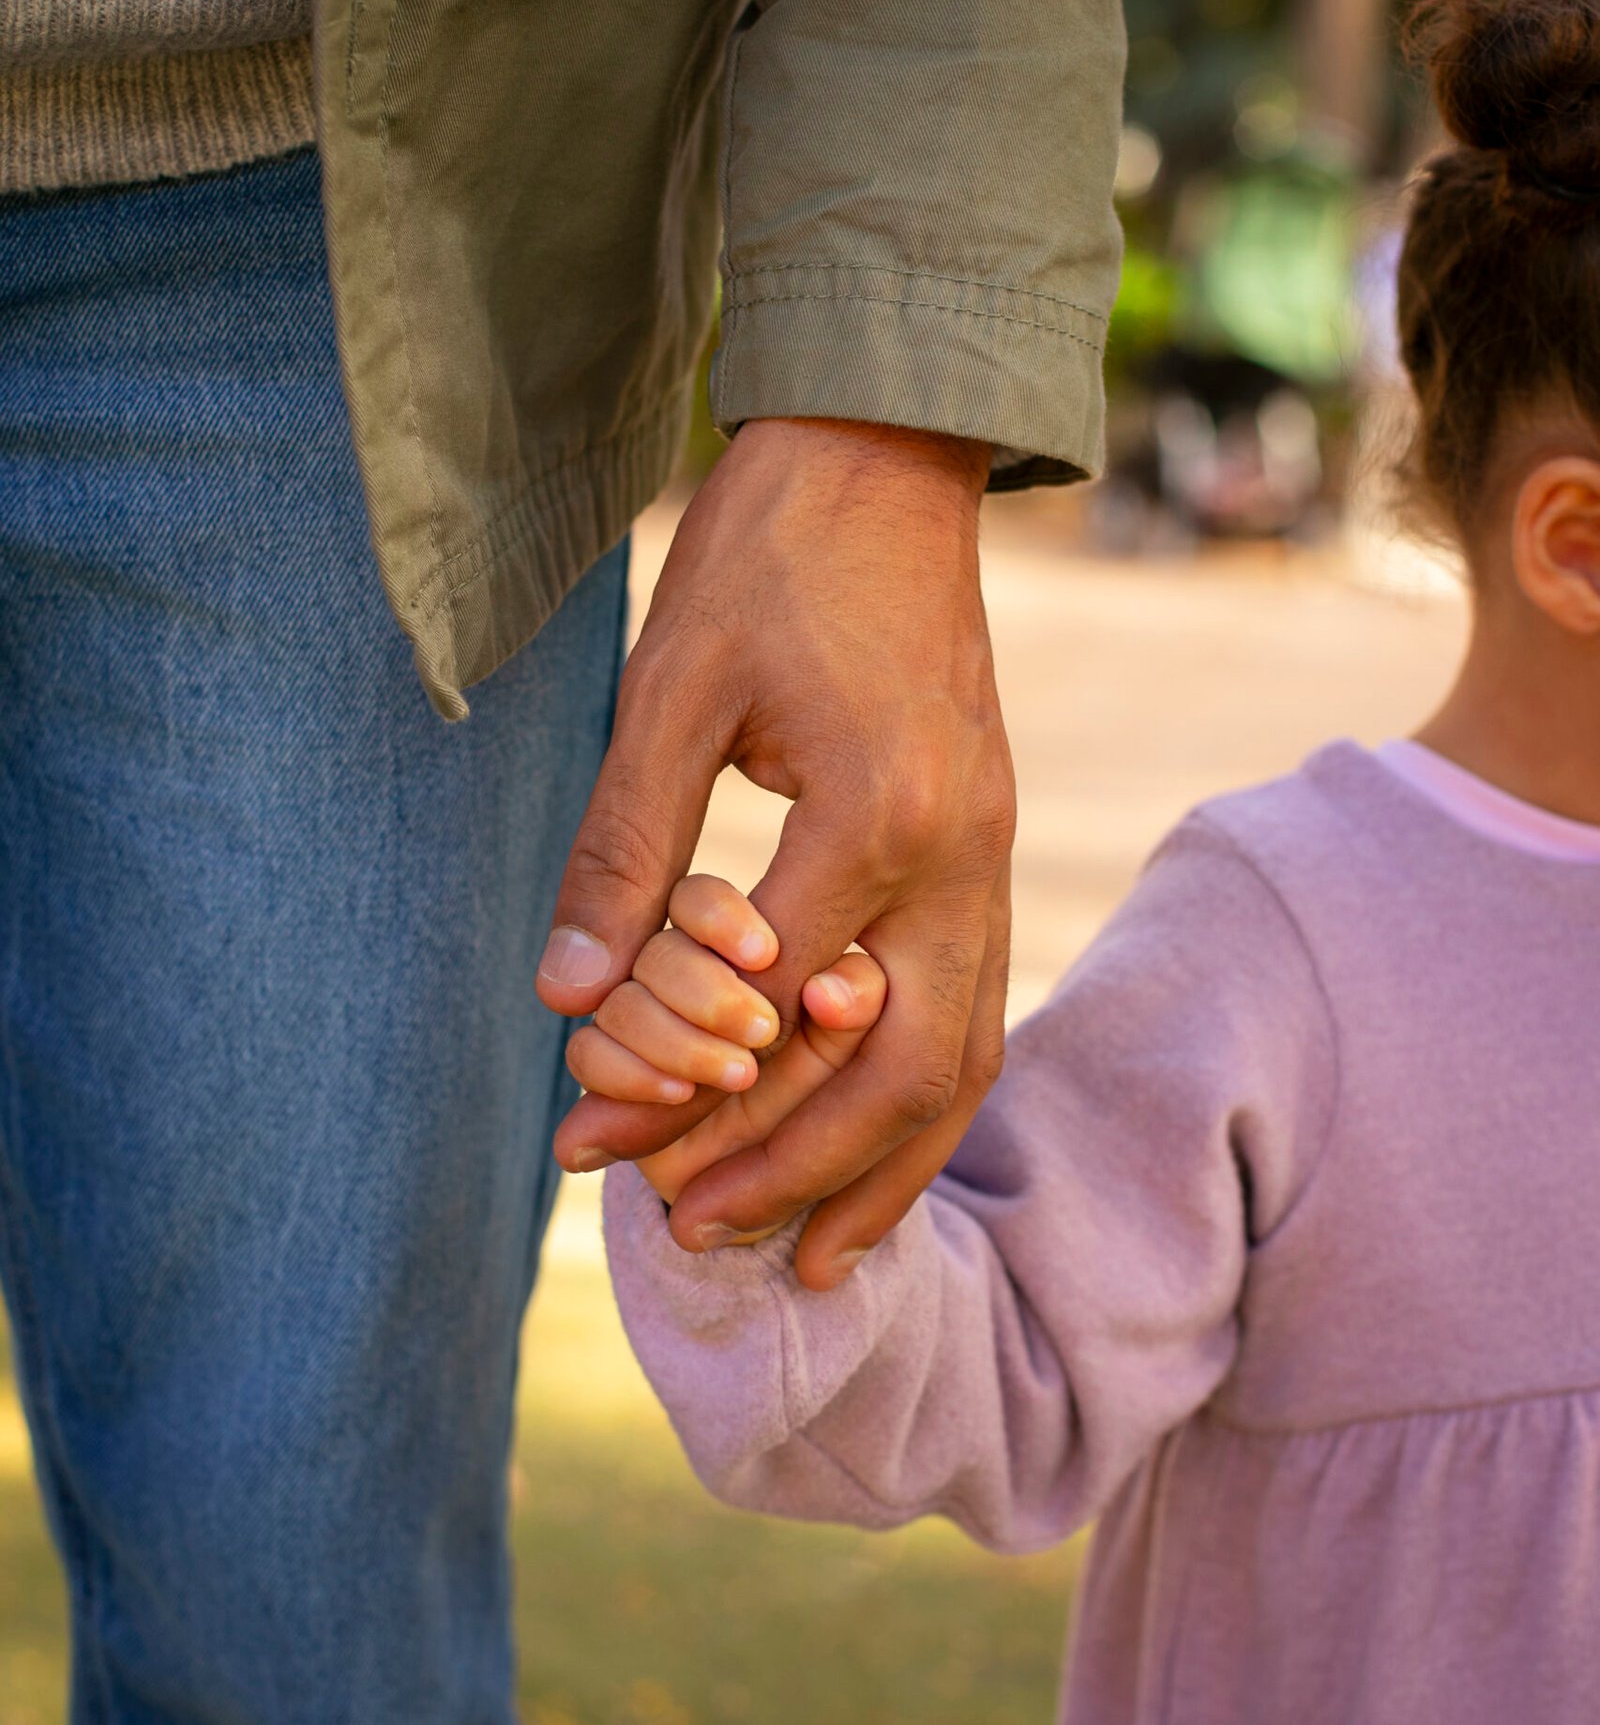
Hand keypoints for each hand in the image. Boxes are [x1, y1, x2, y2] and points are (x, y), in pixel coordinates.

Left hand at [536, 416, 1013, 1286]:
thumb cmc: (771, 561)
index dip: (675, 1088)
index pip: (765, 1008)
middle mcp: (961, 857)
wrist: (889, 464)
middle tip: (691, 1236)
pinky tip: (874, 1146)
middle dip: (792, 1170)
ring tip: (812, 1259)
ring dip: (883, 1167)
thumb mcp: (668, 690)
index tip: (588, 1144)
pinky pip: (973, 1009)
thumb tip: (568, 1000)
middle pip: (895, 1071)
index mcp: (877, 817)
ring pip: (961, 1060)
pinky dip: (921, 1098)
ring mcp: (994, 858)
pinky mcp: (991, 851)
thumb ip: (625, 849)